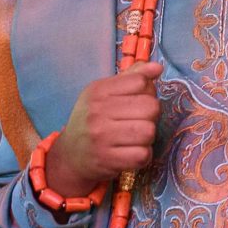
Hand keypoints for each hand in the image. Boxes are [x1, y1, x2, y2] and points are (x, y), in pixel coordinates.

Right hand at [46, 61, 161, 196]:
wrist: (70, 156)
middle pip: (151, 107)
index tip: (136, 102)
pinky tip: (131, 153)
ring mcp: (101, 137)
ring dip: (147, 137)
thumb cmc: (92, 120)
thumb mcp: (105, 93)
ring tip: (134, 138)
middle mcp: (97, 112)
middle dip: (151, 116)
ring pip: (149, 131)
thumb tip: (158, 67)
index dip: (147, 92)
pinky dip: (143, 156)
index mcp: (98, 91)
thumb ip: (132, 77)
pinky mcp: (107, 160)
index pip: (141, 82)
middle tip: (138, 122)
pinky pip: (143, 155)